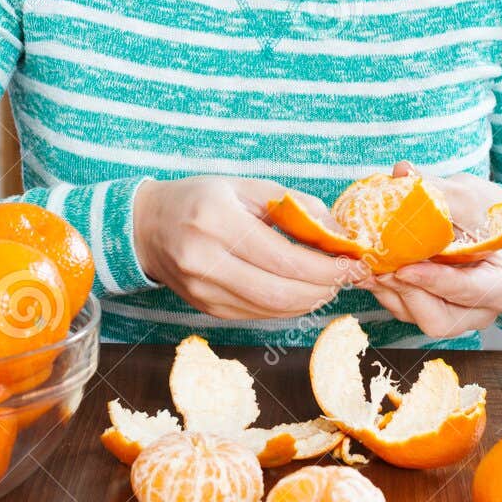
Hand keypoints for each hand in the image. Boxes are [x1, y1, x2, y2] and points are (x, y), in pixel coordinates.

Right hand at [133, 176, 373, 320]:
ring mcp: (203, 291)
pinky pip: (258, 314)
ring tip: (329, 283)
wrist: (147, 227)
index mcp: (216, 221)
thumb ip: (296, 206)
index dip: (326, 268)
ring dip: (310, 300)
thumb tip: (341, 235)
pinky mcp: (206, 309)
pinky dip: (287, 306)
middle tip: (348, 277)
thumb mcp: (246, 187)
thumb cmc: (201, 200)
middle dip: (324, 288)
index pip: (284, 259)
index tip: (354, 264)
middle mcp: (205, 261)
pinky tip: (301, 291)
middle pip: (280, 293)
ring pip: (272, 310)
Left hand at [366, 161, 501, 337]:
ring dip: (386, 291)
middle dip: (406, 293)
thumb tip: (403, 171)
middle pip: (438, 319)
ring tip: (365, 265)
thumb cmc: (481, 211)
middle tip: (380, 269)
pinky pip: (398, 307)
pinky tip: (363, 267)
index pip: (470, 292)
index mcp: (500, 287)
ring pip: (413, 316)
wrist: (476, 220)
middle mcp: (477, 311)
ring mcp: (449, 314)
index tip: (406, 269)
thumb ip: (438, 189)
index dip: (437, 282)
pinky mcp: (423, 309)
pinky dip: (379, 288)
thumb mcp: (468, 197)